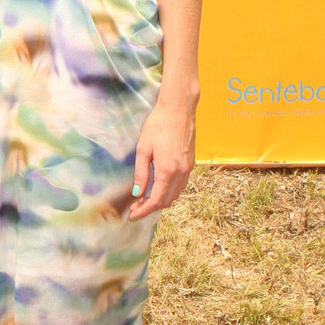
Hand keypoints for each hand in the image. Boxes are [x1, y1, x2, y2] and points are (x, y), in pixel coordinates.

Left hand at [128, 94, 196, 220]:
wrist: (179, 109)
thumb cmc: (158, 125)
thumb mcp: (143, 149)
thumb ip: (141, 173)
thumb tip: (137, 193)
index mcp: (168, 170)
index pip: (156, 200)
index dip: (144, 210)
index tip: (133, 215)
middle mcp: (181, 172)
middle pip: (167, 201)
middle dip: (151, 207)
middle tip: (136, 207)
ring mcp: (188, 168)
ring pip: (176, 194)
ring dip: (161, 200)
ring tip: (145, 199)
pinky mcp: (191, 163)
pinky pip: (181, 185)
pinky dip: (170, 191)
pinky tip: (158, 187)